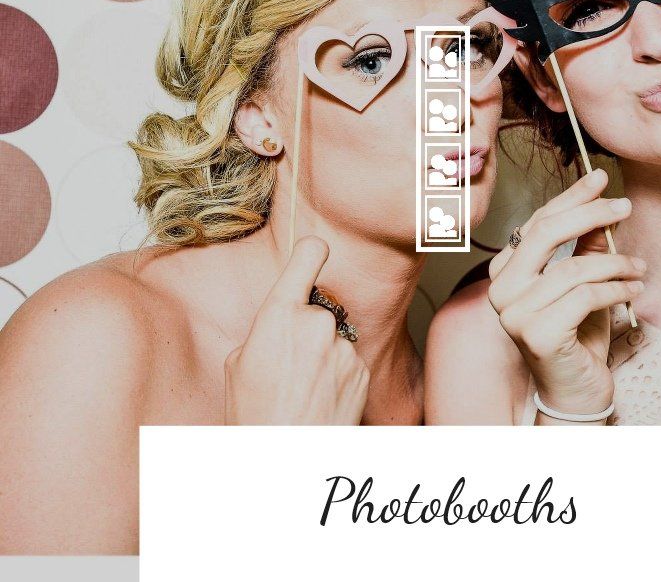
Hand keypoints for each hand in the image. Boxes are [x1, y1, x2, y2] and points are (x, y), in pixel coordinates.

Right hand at [224, 236, 369, 424]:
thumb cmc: (253, 416)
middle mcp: (318, 322)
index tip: (313, 253)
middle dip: (306, 328)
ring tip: (303, 390)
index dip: (311, 253)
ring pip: (333, 337)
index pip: (309, 255)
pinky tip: (320, 399)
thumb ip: (267, 329)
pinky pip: (348, 359)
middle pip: (317, 308)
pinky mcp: (363, 369)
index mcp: (280, 314)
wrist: (284, 465)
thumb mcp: (239, 363)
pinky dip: (338, 373)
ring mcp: (344, 347)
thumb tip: (284, 322)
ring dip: (323, 353)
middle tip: (289, 366)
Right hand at [487, 168, 644, 417]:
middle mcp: (501, 290)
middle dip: (590, 214)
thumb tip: (603, 211)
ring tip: (639, 268)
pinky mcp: (536, 334)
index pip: (537, 222)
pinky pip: (584, 297)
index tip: (600, 179)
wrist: (576, 392)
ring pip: (572, 268)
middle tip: (625, 206)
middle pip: (545, 234)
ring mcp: (514, 313)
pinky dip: (616, 290)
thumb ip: (586, 249)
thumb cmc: (577, 335)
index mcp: (505, 271)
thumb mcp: (583, 284)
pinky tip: (634, 291)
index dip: (570, 198)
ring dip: (616, 263)